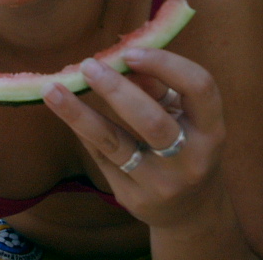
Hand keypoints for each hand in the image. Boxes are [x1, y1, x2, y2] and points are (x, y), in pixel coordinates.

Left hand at [43, 47, 226, 228]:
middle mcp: (191, 160)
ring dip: (78, 113)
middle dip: (115, 89)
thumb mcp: (183, 116)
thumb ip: (158, 88)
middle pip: (150, 120)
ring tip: (52, 89)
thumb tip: (119, 61)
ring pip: (114, 143)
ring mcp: (161, 184)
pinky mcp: (134, 199)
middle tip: (87, 66)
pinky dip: (83, 129)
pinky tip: (65, 110)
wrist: (191, 211)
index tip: (130, 52)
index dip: (166, 64)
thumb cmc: (185, 145)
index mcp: (211, 130)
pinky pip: (101, 156)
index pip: (199, 88)